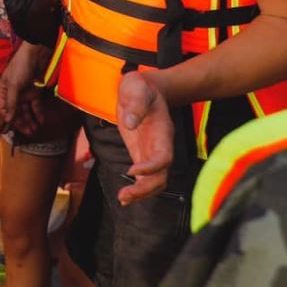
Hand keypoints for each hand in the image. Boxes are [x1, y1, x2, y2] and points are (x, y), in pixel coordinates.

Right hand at [0, 42, 47, 131]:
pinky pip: (36, 105)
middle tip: (28, 133)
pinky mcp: (35, 91)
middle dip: (21, 123)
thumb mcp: (13, 85)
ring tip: (35, 130)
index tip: (7, 132)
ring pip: (26, 110)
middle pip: (15, 112)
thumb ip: (11, 103)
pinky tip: (41, 120)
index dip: (4, 121)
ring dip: (30, 120)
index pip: (2, 110)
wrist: (37, 53)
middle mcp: (12, 94)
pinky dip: (38, 113)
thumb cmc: (21, 66)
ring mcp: (24, 93)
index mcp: (3, 91)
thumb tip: (6, 120)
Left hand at [116, 70, 173, 204]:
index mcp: (162, 132)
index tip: (131, 170)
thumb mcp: (137, 87)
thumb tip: (129, 122)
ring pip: (154, 181)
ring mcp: (152, 152)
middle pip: (161, 176)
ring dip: (140, 193)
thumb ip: (135, 102)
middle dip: (145, 189)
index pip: (163, 157)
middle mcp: (160, 146)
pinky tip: (124, 196)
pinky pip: (143, 178)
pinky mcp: (141, 155)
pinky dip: (136, 189)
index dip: (150, 167)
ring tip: (123, 198)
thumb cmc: (141, 88)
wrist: (146, 89)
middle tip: (124, 196)